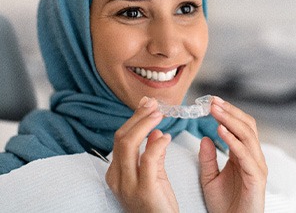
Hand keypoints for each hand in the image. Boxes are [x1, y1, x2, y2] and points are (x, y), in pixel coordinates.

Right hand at [106, 96, 178, 212]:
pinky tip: (167, 137)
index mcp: (116, 172)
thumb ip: (151, 152)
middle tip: (153, 105)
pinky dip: (157, 144)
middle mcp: (117, 177)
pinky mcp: (144, 190)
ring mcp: (128, 185)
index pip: (121, 138)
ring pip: (129, 144)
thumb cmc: (157, 202)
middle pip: (122, 138)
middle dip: (138, 117)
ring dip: (145, 124)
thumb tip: (154, 131)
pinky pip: (148, 159)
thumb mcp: (152, 174)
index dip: (134, 119)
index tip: (147, 104)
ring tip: (159, 114)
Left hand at [199, 97, 267, 212]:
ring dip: (230, 119)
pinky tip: (220, 130)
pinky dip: (232, 140)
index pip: (238, 126)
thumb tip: (204, 138)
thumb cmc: (223, 204)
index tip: (210, 102)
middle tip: (212, 101)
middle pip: (246, 125)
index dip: (226, 113)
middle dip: (229, 111)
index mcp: (241, 155)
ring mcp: (256, 166)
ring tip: (214, 109)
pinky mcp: (256, 178)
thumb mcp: (209, 177)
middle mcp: (252, 157)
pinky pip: (245, 154)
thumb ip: (207, 157)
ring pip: (247, 135)